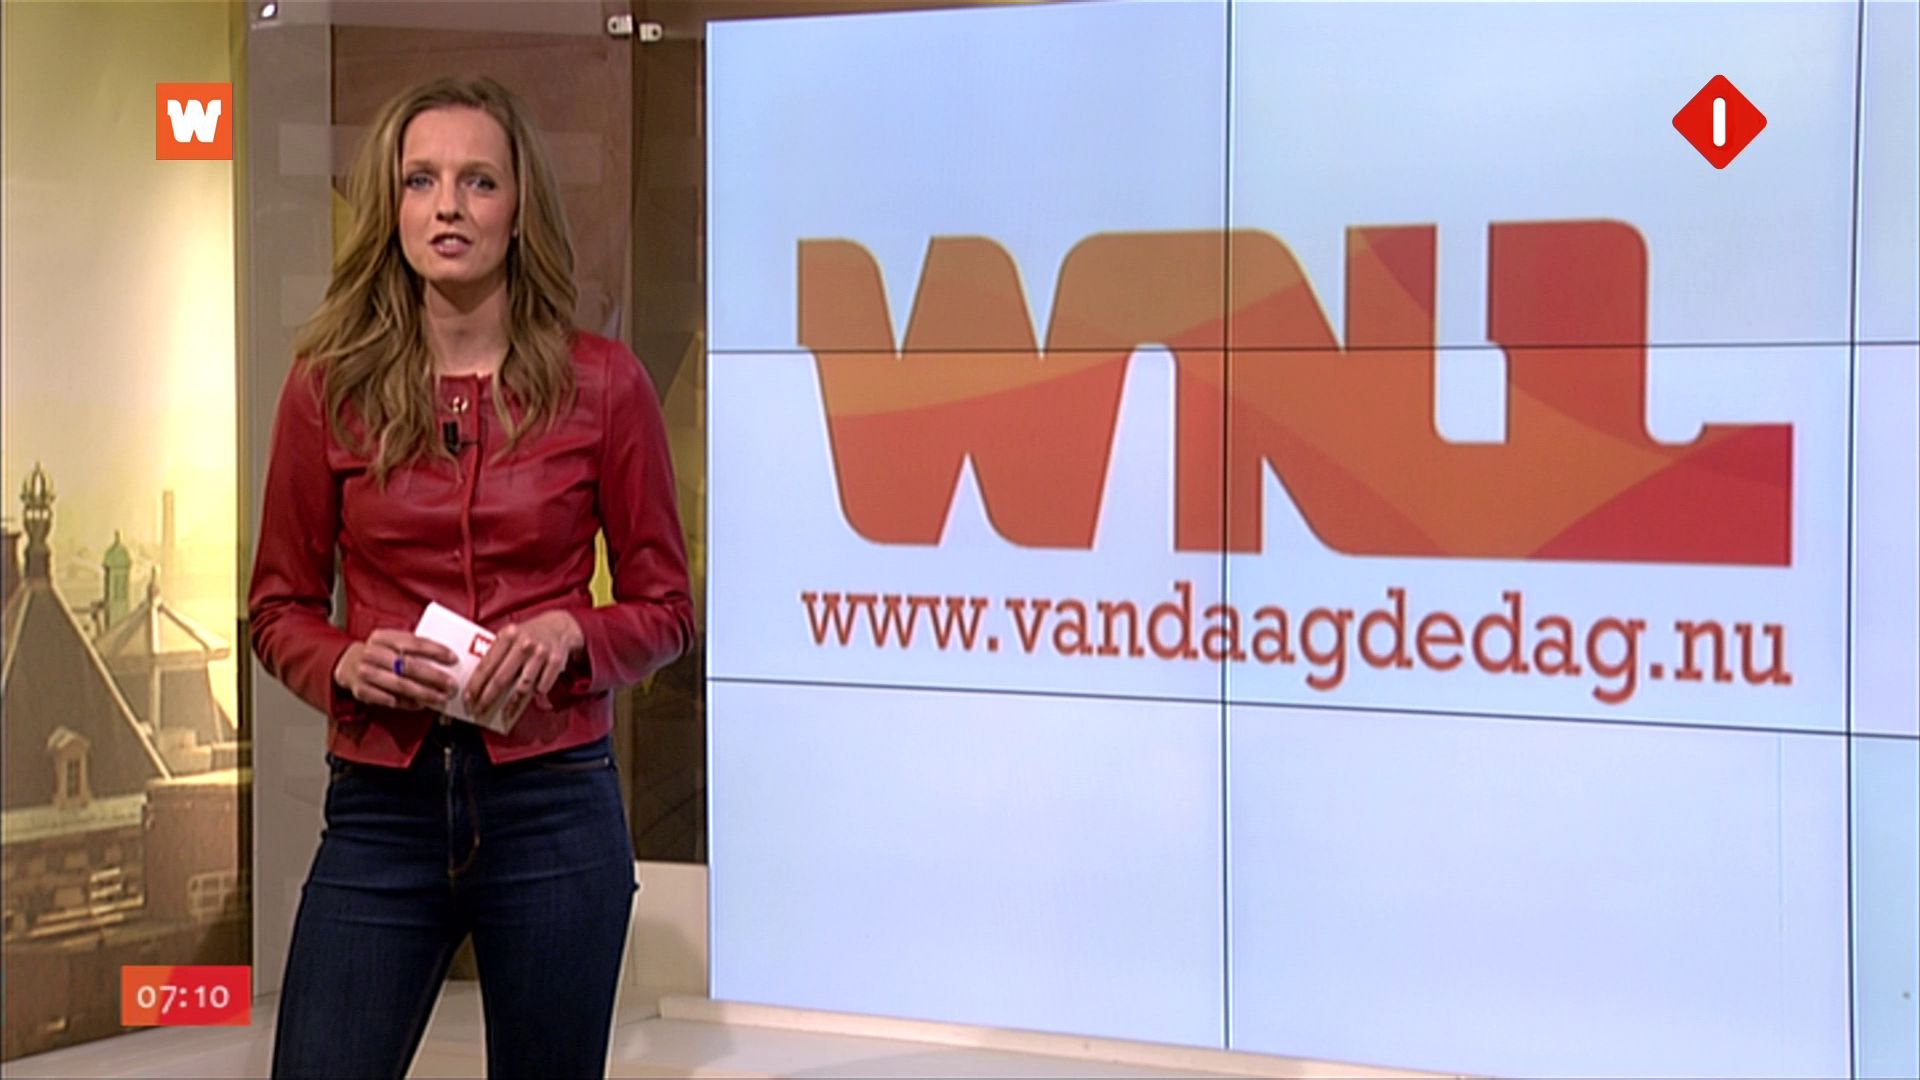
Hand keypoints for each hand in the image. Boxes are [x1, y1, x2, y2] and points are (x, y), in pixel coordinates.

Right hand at [333, 629, 458, 710]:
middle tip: (451, 685)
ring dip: (424, 693)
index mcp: (382, 637)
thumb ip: (412, 647)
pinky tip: (420, 705)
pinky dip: (406, 703)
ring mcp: (365, 672)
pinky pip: (388, 699)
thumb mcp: (391, 642)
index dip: (435, 650)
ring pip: (400, 685)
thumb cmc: (378, 653)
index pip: (413, 642)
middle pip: (408, 666)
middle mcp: (372, 653)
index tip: (452, 659)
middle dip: (434, 677)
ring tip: (441, 698)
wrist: (347, 663)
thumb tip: (445, 658)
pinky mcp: (361, 690)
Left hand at [466, 610, 584, 720]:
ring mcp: (540, 653)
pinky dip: (536, 694)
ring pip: (522, 687)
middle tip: (479, 711)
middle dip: (487, 699)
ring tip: (504, 714)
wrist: (560, 625)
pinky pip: (542, 687)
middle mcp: (524, 644)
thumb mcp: (511, 635)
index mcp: (508, 635)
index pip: (486, 665)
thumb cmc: (530, 634)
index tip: (468, 700)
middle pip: (500, 679)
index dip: (475, 685)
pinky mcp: (555, 662)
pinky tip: (532, 696)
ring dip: (511, 704)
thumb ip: (497, 653)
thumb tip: (479, 680)